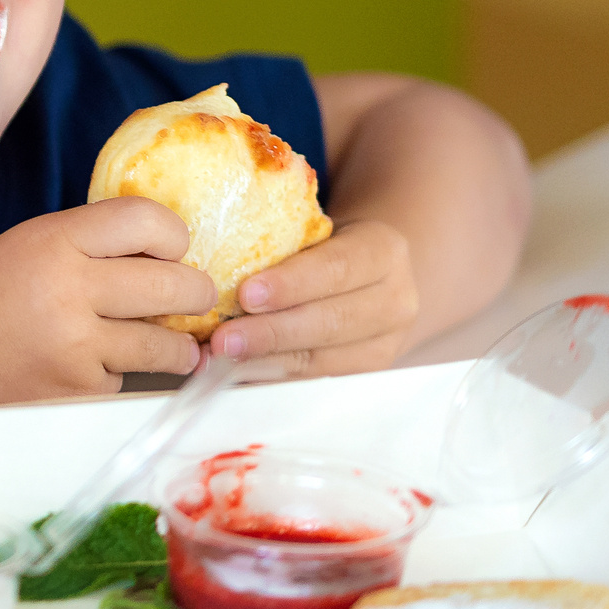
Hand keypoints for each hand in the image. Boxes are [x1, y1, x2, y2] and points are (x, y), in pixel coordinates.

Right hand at [0, 199, 216, 404]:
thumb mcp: (23, 246)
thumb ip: (85, 244)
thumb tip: (161, 254)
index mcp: (53, 240)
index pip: (149, 221)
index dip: (174, 235)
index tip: (171, 250)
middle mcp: (71, 289)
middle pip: (177, 284)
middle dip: (194, 293)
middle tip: (189, 298)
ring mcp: (78, 346)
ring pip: (168, 344)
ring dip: (176, 346)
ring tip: (167, 345)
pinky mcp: (78, 391)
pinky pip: (128, 379)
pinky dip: (122, 375)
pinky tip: (94, 368)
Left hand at [208, 218, 418, 377]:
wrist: (371, 276)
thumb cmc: (327, 245)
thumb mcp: (318, 229)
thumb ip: (281, 240)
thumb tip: (213, 258)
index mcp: (384, 251)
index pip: (337, 267)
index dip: (292, 284)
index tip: (246, 294)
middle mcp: (395, 299)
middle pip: (330, 321)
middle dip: (271, 333)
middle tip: (223, 339)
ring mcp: (386, 342)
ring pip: (320, 359)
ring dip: (264, 362)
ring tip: (220, 359)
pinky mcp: (366, 371)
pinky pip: (312, 379)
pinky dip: (270, 377)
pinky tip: (235, 372)